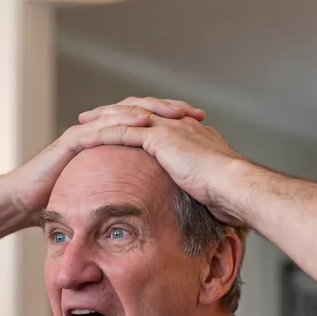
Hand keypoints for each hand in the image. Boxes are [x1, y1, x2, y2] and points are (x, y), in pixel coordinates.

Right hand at [7, 98, 205, 224]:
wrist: (27, 204)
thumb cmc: (65, 205)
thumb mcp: (107, 199)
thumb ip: (130, 197)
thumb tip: (161, 210)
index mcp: (115, 144)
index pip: (150, 126)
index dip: (176, 126)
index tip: (203, 128)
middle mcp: (103, 133)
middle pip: (143, 111)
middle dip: (171, 111)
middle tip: (196, 113)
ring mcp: (88, 133)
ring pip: (125, 112)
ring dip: (153, 110)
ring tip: (176, 113)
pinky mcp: (74, 140)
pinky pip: (103, 126)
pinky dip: (124, 121)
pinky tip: (144, 122)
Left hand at [78, 98, 246, 224]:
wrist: (234, 186)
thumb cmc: (228, 195)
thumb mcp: (210, 188)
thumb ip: (199, 187)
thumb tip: (198, 203)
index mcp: (190, 134)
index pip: (158, 122)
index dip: (137, 123)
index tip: (122, 127)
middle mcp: (178, 124)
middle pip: (138, 111)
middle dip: (114, 113)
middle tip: (94, 116)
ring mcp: (169, 128)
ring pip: (127, 117)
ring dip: (102, 119)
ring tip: (82, 123)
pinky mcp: (160, 138)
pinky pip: (123, 132)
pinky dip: (103, 134)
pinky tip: (85, 139)